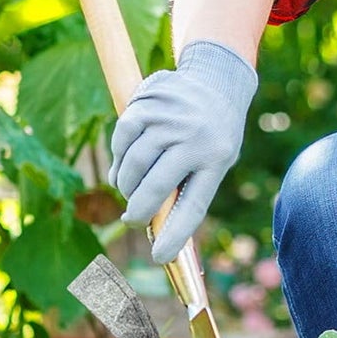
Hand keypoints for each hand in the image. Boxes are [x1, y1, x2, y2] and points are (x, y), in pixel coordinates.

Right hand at [109, 40, 257, 263]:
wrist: (217, 80)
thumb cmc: (214, 134)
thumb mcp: (215, 160)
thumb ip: (187, 188)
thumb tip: (156, 228)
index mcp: (216, 158)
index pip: (193, 205)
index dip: (175, 235)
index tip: (159, 257)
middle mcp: (193, 137)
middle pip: (154, 188)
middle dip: (139, 212)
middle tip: (134, 219)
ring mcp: (169, 119)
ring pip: (133, 166)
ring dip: (126, 185)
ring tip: (130, 189)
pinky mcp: (146, 103)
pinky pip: (121, 139)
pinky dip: (119, 156)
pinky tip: (127, 161)